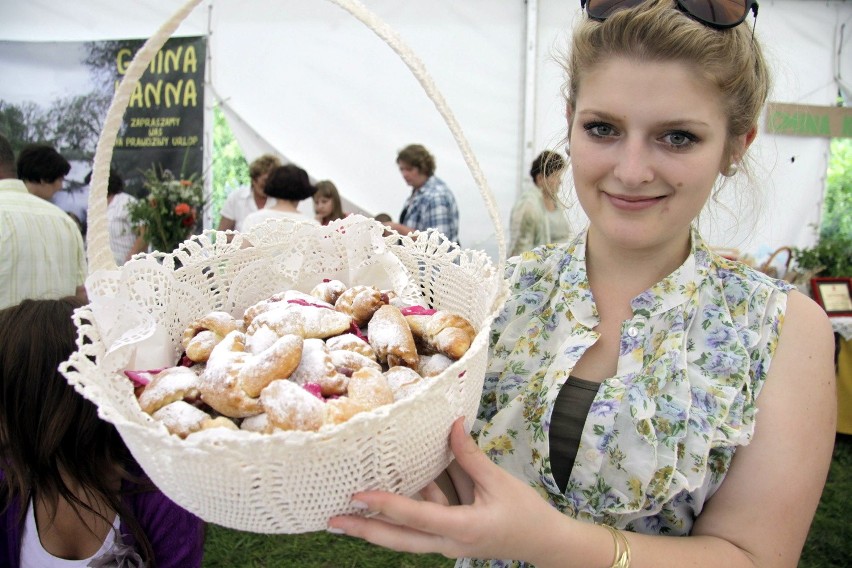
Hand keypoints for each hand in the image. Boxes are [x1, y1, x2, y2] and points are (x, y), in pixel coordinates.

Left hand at [327, 418, 557, 562]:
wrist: (544, 543)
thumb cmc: (524, 513)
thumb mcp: (498, 481)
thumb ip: (471, 455)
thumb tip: (453, 424)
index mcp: (462, 528)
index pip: (415, 516)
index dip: (385, 505)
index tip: (357, 496)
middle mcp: (448, 542)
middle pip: (398, 540)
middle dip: (364, 531)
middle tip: (331, 520)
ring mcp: (447, 544)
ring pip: (405, 538)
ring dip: (376, 528)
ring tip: (345, 516)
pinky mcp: (449, 539)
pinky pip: (419, 529)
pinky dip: (401, 518)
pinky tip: (382, 504)